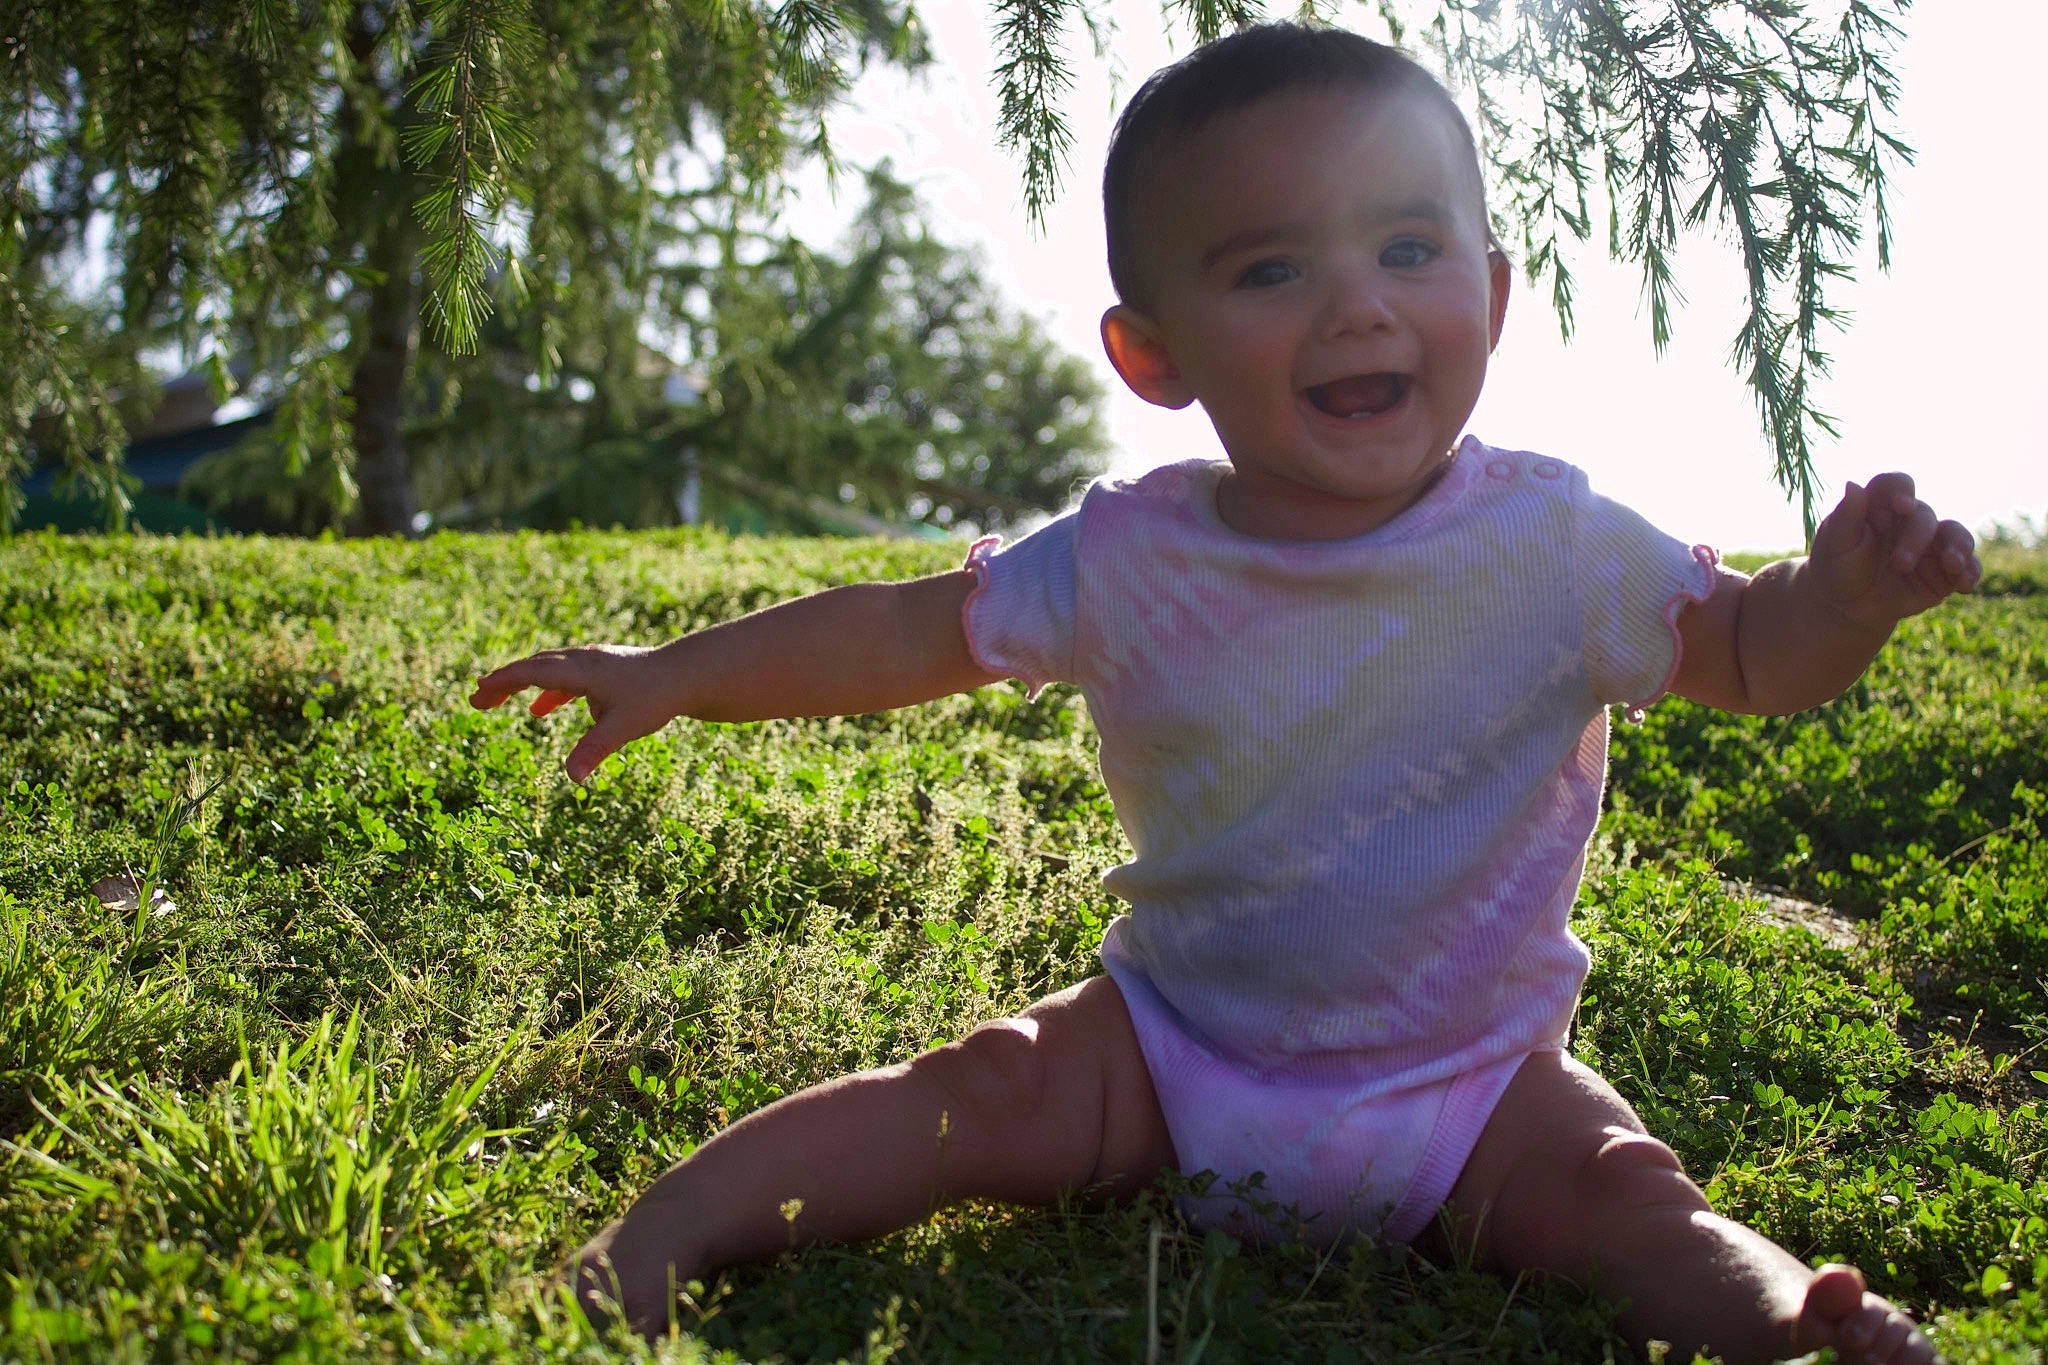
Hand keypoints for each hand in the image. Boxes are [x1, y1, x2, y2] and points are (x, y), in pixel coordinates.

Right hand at [470, 643, 671, 782]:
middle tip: (476, 700)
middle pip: (534, 667)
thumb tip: (571, 778)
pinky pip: (567, 678)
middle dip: (503, 682)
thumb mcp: (623, 727)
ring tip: (495, 700)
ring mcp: (594, 664)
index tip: (477, 695)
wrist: (689, 675)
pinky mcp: (605, 671)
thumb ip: (594, 750)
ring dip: (522, 684)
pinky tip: (541, 709)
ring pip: (548, 669)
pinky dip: (549, 692)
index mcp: (582, 670)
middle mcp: (584, 661)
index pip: (531, 672)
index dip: (502, 682)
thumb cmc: (656, 697)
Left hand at [1806, 473, 1980, 629]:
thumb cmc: (1836, 567)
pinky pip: (1967, 566)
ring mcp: (1931, 544)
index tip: (1902, 506)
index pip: (1896, 485)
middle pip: (1924, 517)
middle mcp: (1910, 520)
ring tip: (1953, 566)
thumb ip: (1846, 516)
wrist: (1847, 605)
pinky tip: (1966, 584)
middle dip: (1916, 539)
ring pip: (1956, 535)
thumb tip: (1852, 484)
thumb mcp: (1834, 545)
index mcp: (1881, 506)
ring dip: (1958, 547)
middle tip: (1899, 564)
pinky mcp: (1945, 570)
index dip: (1902, 490)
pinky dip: (1970, 572)